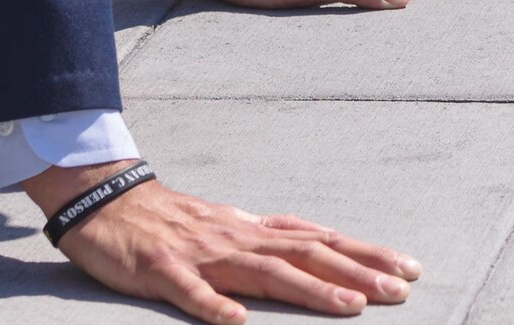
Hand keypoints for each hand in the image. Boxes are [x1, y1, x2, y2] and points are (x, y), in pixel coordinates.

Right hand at [27, 160, 421, 323]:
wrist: (105, 199)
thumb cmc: (170, 220)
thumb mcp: (227, 226)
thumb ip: (269, 238)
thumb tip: (319, 244)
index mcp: (252, 229)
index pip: (319, 240)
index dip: (364, 254)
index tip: (408, 268)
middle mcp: (236, 236)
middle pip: (305, 253)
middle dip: (356, 273)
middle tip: (401, 290)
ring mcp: (200, 252)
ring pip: (262, 271)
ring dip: (309, 290)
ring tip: (348, 308)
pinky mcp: (161, 268)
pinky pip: (189, 291)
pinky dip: (213, 306)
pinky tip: (236, 323)